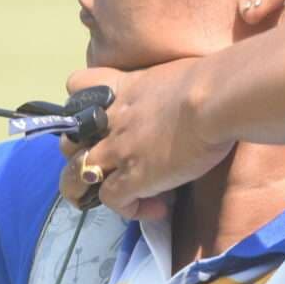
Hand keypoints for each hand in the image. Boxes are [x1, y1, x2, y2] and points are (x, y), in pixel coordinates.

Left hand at [55, 58, 233, 221]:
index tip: (101, 117)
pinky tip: (156, 208)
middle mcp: (110, 120)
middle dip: (82, 155)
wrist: (214, 98)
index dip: (81, 103)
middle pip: (69, 141)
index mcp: (121, 88)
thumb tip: (185, 105)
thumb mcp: (176, 75)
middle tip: (113, 166)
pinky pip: (111, 201)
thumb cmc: (209, 80)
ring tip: (121, 198)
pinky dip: (129, 208)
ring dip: (91, 191)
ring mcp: (117, 150)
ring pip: (76, 177)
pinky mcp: (132, 177)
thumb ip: (168, 90)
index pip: (77, 85)